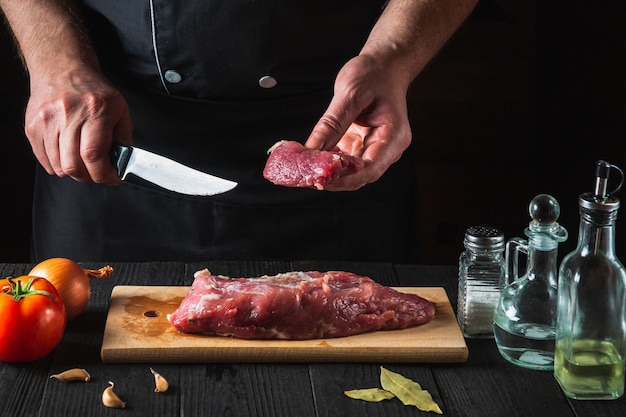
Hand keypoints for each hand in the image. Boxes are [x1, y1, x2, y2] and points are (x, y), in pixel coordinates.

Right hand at [24, 65, 132, 183]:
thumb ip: (124, 137)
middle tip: (98, 174)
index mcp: (94, 110)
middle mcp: (67, 115)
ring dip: (74, 173)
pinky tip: (68, 157)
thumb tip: (123, 164)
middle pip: (73, 165)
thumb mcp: (120, 109)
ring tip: (84, 164)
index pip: (93, 154)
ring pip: (58, 166)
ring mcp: (46, 121)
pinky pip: (44, 160)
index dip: (103, 174)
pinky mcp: (32, 127)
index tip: (112, 178)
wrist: (62, 68)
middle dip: (89, 178)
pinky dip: (58, 166)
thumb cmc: (93, 89)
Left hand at [304, 54, 411, 190]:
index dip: (344, 179)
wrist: (384, 66)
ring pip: (349, 172)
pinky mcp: (360, 146)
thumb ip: (331, 123)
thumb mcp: (350, 93)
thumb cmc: (375, 74)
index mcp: (392, 136)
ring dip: (326, 173)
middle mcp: (386, 148)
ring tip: (302, 169)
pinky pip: (343, 161)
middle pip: (359, 176)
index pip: (370, 169)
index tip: (320, 180)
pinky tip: (308, 159)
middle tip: (303, 176)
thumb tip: (313, 149)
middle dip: (331, 179)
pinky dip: (326, 162)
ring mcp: (373, 149)